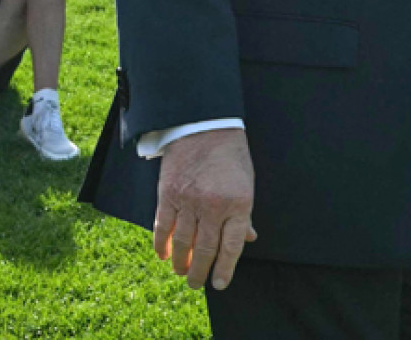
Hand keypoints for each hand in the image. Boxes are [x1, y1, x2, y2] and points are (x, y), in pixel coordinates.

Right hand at [154, 128, 256, 290]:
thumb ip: (244, 214)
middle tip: (196, 285)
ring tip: (182, 272)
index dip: (225, 269)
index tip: (219, 284)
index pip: (231, 246)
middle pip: (206, 249)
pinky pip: (162, 226)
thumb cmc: (230, 156)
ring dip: (181, 262)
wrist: (204, 126)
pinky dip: (162, 244)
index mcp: (238, 204)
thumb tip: (249, 239)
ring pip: (183, 242)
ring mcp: (189, 200)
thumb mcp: (246, 183)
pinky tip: (164, 255)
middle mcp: (213, 205)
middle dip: (200, 272)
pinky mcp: (168, 194)